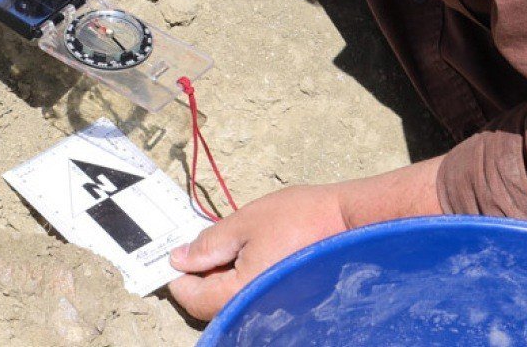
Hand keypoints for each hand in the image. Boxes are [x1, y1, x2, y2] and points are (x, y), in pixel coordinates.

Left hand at [167, 185, 348, 320]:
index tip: (174, 261)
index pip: (195, 299)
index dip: (178, 280)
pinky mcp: (292, 303)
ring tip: (228, 250)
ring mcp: (278, 308)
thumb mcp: (245, 222)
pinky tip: (249, 258)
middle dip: (200, 280)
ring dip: (222, 281)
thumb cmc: (302, 217)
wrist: (352, 222)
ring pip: (235, 303)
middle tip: (200, 251)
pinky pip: (255, 299)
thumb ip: (209, 243)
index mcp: (242, 290)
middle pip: (213, 306)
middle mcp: (259, 307)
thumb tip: (180, 259)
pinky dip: (243, 282)